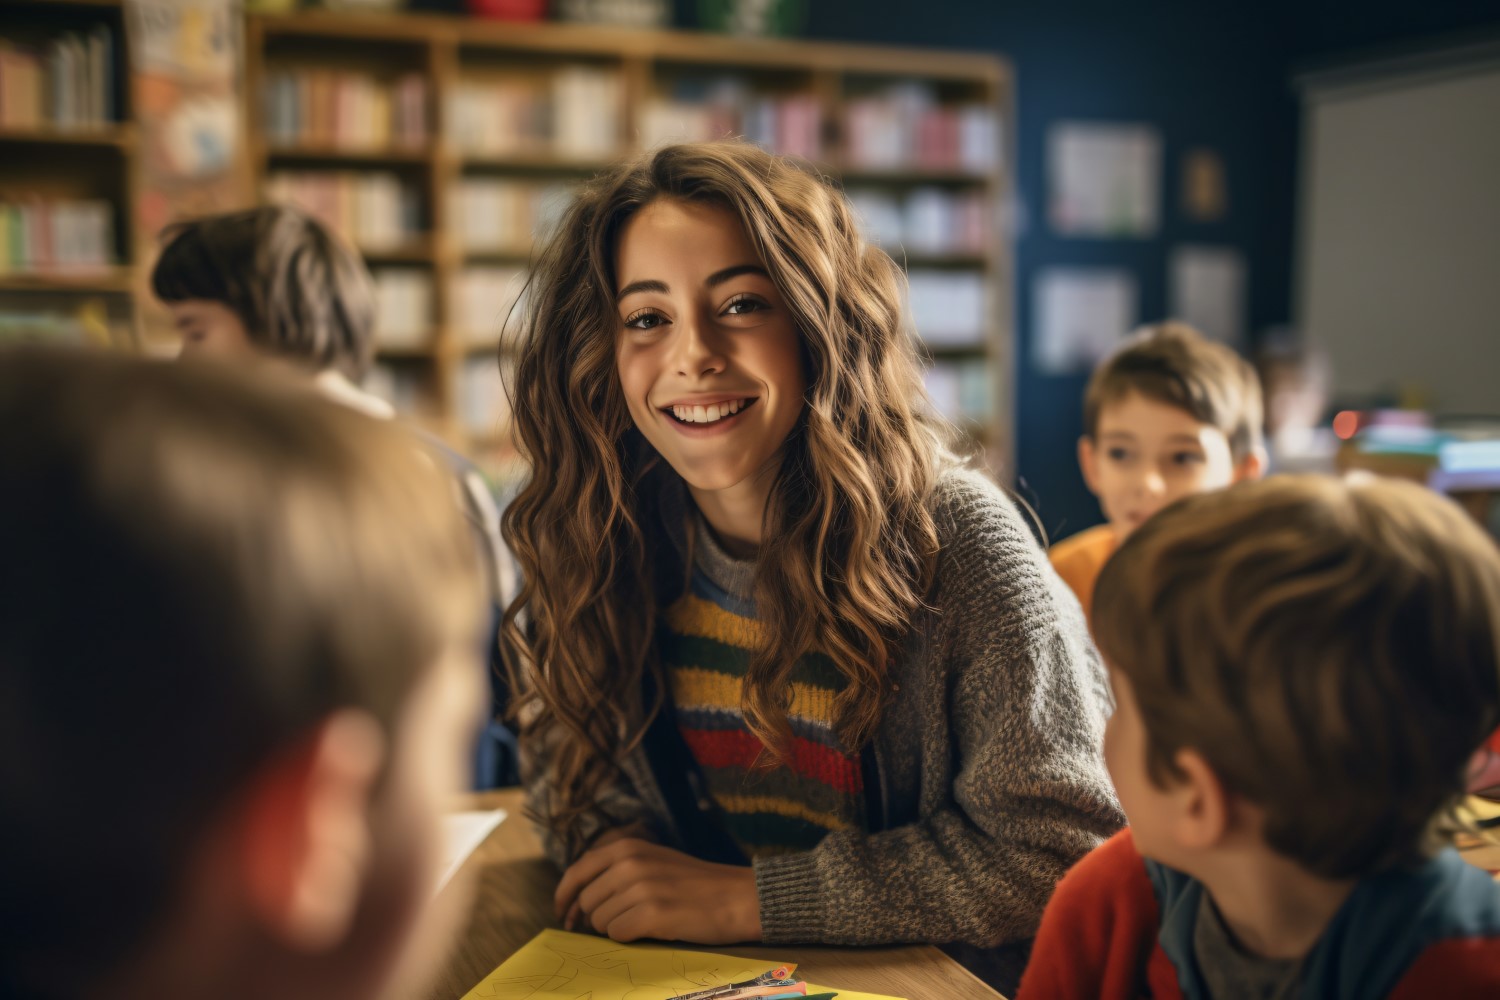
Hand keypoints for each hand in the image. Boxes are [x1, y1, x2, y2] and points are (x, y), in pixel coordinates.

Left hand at [553, 838, 762, 943]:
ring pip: (600, 922)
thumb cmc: (695, 883)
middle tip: (622, 922)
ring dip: (617, 928)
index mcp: (627, 847)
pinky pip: (618, 935)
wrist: (737, 896)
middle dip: (597, 917)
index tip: (562, 913)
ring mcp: (641, 888)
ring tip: (645, 922)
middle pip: (587, 902)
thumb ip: (618, 869)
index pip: (577, 871)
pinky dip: (630, 938)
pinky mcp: (652, 914)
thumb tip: (578, 897)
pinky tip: (651, 930)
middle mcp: (630, 863)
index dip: (564, 896)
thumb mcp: (654, 859)